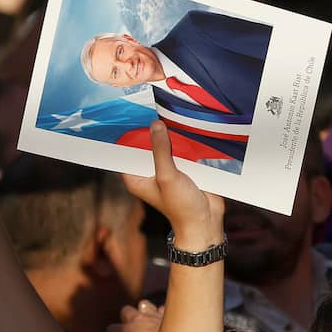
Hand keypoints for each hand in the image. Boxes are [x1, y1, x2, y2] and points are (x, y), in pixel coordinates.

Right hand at [105, 300, 163, 331]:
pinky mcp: (171, 316)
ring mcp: (155, 315)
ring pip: (144, 305)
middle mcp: (140, 319)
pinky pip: (162, 310)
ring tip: (146, 326)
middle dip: (126, 321)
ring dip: (143, 314)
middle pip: (126, 311)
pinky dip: (160, 316)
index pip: (110, 330)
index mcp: (128, 331)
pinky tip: (164, 325)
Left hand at [122, 122, 223, 250]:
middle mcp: (148, 172)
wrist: (206, 220)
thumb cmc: (181, 206)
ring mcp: (165, 169)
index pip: (126, 151)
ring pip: (164, 146)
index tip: (131, 116)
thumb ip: (161, 150)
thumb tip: (156, 125)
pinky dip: (182, 141)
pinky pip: (179, 149)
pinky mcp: (182, 168)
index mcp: (136, 177)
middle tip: (154, 111)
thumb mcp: (167, 176)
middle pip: (146, 146)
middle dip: (151, 132)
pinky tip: (185, 128)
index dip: (127, 135)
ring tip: (170, 115)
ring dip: (169, 135)